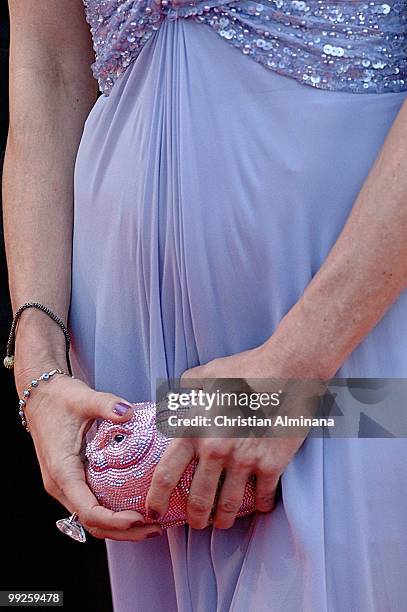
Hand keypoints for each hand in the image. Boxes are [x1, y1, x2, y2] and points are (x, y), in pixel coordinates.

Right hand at [16, 366, 162, 540]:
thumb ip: (107, 405)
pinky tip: (134, 507)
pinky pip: (92, 506)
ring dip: (119, 527)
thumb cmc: (59, 399)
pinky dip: (113, 513)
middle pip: (93, 523)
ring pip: (92, 519)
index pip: (88, 510)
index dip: (114, 520)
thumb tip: (128, 412)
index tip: (139, 517)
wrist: (41, 396)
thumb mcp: (85, 398)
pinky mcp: (72, 481)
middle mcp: (61, 485)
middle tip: (155, 528)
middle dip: (124, 531)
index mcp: (62, 471)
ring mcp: (65, 485)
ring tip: (150, 524)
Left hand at [146, 339, 317, 529]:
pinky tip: (258, 506)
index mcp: (194, 430)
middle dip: (195, 518)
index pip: (166, 475)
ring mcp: (244, 461)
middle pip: (198, 499)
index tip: (154, 513)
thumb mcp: (208, 373)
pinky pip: (262, 497)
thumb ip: (188, 385)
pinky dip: (260, 506)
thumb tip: (180, 390)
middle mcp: (215, 451)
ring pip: (229, 505)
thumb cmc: (246, 369)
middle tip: (196, 524)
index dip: (156, 500)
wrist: (287, 371)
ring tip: (222, 523)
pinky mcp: (271, 465)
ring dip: (224, 520)